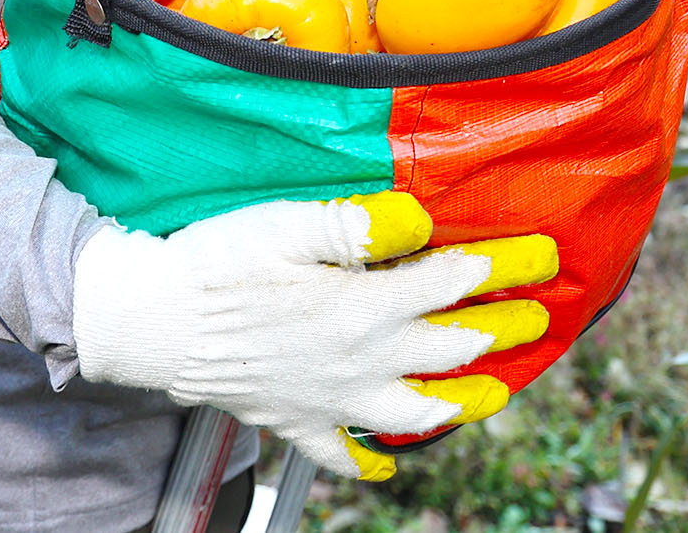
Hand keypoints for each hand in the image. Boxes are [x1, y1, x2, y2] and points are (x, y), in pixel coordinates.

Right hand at [71, 192, 555, 478]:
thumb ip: (357, 226)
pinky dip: (369, 461)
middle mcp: (356, 363)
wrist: (145, 323)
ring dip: (457, 403)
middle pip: (449, 350)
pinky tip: (384, 465)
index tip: (543, 255)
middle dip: (501, 332)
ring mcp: (327, 400)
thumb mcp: (285, 225)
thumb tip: (419, 222)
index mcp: (359, 309)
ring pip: (411, 414)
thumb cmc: (212, 264)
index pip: (451, 285)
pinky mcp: (293, 420)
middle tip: (538, 320)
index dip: (502, 267)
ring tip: (490, 394)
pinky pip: (341, 452)